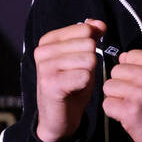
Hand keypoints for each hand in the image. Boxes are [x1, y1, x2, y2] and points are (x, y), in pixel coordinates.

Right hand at [34, 19, 106, 141]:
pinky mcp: (51, 84)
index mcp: (48, 40)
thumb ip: (90, 37)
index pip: (85, 29)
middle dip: (90, 62)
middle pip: (88, 44)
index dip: (92, 45)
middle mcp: (43, 51)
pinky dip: (84, 85)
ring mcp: (45, 67)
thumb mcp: (83, 56)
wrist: (59, 118)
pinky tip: (73, 90)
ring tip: (75, 82)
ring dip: (88, 74)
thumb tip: (99, 23)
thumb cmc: (72, 85)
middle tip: (77, 75)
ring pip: (88, 59)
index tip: (80, 60)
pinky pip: (84, 76)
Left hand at [102, 50, 141, 141]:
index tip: (139, 82)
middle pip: (116, 70)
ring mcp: (139, 92)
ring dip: (116, 98)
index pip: (129, 55)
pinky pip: (107, 104)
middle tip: (135, 98)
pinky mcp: (129, 110)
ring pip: (108, 87)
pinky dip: (114, 113)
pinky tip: (129, 117)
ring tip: (132, 107)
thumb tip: (122, 57)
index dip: (130, 70)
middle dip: (121, 84)